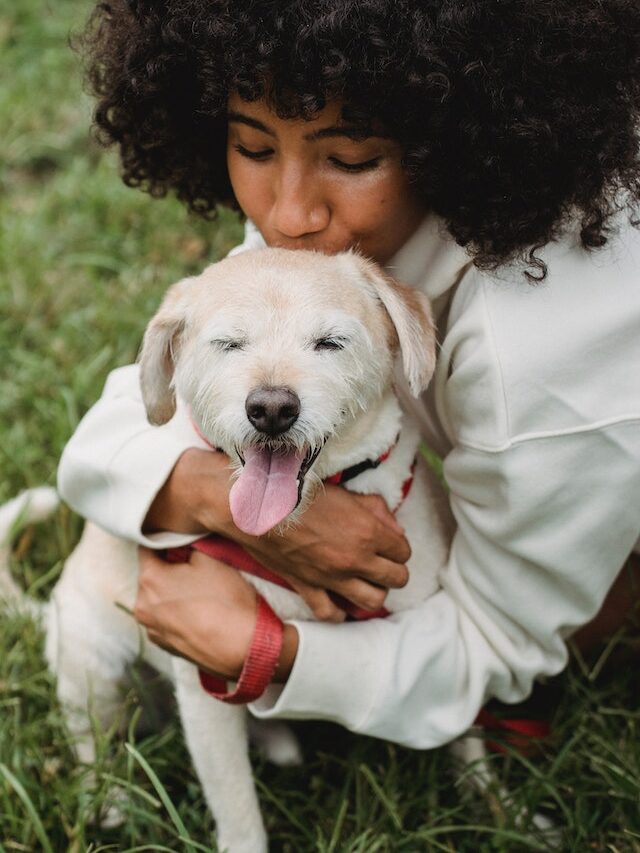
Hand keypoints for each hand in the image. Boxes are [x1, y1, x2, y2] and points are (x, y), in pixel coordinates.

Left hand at [134, 547, 298, 679]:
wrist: (244, 649)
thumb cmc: (227, 601)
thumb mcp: (210, 558)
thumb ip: (188, 544)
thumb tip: (182, 542)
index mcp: (149, 579)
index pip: (147, 547)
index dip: (166, 539)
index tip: (183, 539)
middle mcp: (142, 606)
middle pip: (152, 574)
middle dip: (171, 567)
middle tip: (198, 566)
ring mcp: (153, 629)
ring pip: (159, 598)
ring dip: (174, 591)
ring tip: (203, 592)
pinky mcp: (166, 646)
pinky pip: (167, 619)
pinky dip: (179, 613)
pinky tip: (202, 612)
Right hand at [145, 447, 410, 620]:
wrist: (260, 507)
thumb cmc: (301, 493)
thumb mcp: (345, 493)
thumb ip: (376, 509)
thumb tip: (395, 528)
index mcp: (368, 532)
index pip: (403, 551)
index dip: (398, 547)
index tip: (389, 543)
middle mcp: (356, 559)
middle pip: (396, 579)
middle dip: (394, 571)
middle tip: (383, 564)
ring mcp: (332, 578)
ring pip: (373, 601)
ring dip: (374, 592)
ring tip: (366, 583)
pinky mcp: (309, 588)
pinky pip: (332, 614)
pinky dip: (339, 612)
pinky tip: (340, 602)